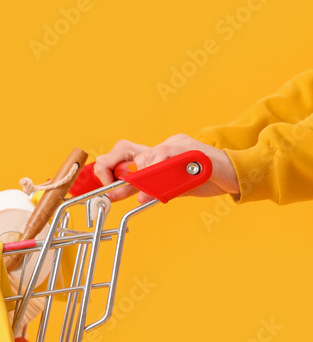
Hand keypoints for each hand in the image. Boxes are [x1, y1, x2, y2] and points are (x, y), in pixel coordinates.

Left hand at [93, 134, 239, 201]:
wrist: (237, 175)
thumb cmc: (207, 179)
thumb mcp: (175, 188)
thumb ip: (155, 190)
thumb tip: (135, 197)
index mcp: (162, 153)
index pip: (130, 156)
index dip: (113, 168)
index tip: (104, 187)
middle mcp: (167, 144)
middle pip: (131, 151)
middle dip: (119, 169)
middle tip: (116, 186)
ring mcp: (178, 144)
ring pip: (148, 157)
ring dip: (144, 176)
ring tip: (150, 188)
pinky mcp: (190, 148)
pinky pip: (168, 157)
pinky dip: (160, 171)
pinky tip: (163, 181)